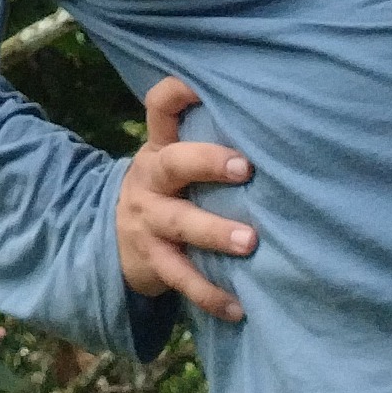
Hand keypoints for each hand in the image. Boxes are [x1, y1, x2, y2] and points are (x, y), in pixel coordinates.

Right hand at [116, 76, 256, 322]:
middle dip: (208, 162)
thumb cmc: (168, 193)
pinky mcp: (153, 259)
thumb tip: (276, 124)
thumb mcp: (172, 163)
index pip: (160, 108)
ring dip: (215, 231)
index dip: (177, 93)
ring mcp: (148, 220)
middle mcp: (151, 179)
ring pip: (179, 223)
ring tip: (250, 242)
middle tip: (246, 169)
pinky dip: (210, 294)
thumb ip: (204, 144)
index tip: (202, 85)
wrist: (115, 242)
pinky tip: (239, 307)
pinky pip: (181, 277)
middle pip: (173, 163)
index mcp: (159, 149)